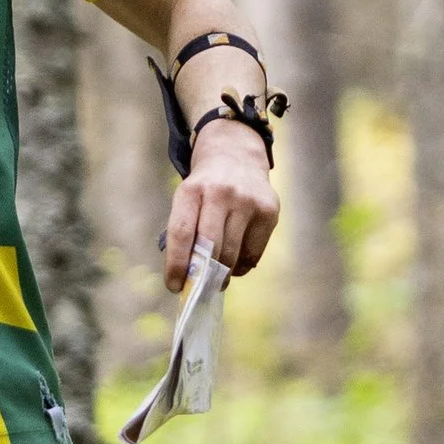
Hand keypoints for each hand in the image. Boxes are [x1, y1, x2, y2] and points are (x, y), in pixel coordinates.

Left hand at [162, 119, 278, 286]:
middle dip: (202, 275)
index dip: (176, 264)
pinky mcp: (269, 211)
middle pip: (210, 247)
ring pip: (232, 254)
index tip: (175, 286)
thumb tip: (187, 278)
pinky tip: (235, 263)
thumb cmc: (205, 188)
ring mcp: (247, 201)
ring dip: (222, 274)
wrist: (236, 155)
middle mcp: (220, 192)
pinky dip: (242, 266)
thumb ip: (185, 232)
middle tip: (198, 288)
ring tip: (216, 279)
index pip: (181, 233)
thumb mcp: (187, 199)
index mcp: (191, 190)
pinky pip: (253, 253)